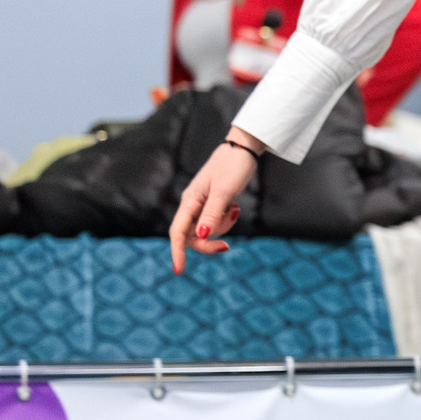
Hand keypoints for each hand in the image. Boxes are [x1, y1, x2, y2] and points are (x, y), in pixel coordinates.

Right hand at [167, 140, 257, 273]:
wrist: (243, 149)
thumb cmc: (233, 167)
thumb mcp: (224, 191)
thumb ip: (212, 214)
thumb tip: (202, 236)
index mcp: (190, 200)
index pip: (178, 232)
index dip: (177, 251)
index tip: (179, 270)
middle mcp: (193, 204)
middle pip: (192, 236)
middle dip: (208, 244)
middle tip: (228, 247)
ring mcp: (203, 204)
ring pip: (206, 230)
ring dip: (221, 229)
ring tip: (235, 209)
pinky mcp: (214, 203)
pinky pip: (217, 222)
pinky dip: (227, 221)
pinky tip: (236, 207)